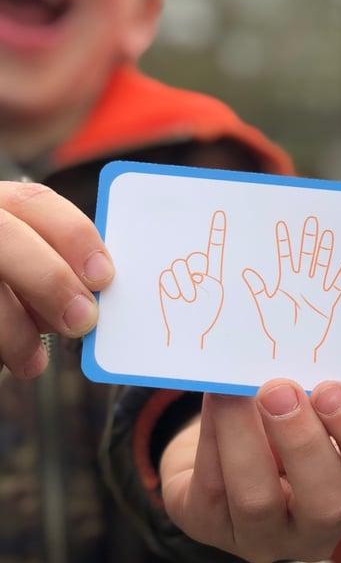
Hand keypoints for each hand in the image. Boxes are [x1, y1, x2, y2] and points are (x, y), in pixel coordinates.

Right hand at [0, 182, 112, 377]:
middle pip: (5, 237)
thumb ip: (56, 266)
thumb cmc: (13, 280)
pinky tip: (4, 364)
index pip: (34, 203)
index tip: (103, 276)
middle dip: (49, 280)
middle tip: (82, 321)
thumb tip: (95, 296)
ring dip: (13, 329)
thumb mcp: (30, 264)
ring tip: (33, 361)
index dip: (74, 236)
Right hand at [159, 210, 225, 349]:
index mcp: (212, 272)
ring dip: (184, 285)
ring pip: (179, 266)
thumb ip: (211, 282)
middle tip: (195, 293)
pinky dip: (172, 289)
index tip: (221, 214)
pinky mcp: (166, 283)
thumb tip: (196, 274)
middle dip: (194, 274)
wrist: (186, 334)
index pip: (215, 249)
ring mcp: (180, 276)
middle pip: (194, 258)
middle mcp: (196, 271)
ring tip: (187, 300)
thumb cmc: (204, 317)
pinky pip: (166, 276)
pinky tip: (176, 299)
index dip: (217, 232)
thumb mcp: (215, 297)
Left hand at [160, 381, 340, 562]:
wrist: (220, 453)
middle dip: (303, 441)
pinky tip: (213, 398)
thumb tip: (294, 351)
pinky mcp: (210, 526)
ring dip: (245, 435)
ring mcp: (261, 534)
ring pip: (257, 500)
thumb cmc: (278, 422)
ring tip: (233, 390)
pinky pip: (211, 486)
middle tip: (280, 389)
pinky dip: (212, 436)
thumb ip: (311, 390)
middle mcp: (314, 523)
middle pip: (327, 503)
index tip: (331, 387)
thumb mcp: (307, 409)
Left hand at [243, 216, 340, 361]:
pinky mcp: (327, 303)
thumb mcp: (266, 306)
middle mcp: (302, 282)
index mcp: (287, 282)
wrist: (293, 346)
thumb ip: (258, 288)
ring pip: (321, 266)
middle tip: (311, 221)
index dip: (283, 241)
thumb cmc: (278, 327)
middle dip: (308, 239)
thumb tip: (246, 272)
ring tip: (328, 235)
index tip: (281, 224)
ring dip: (324, 252)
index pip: (285, 256)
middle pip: (306, 256)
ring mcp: (315, 291)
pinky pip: (336, 286)